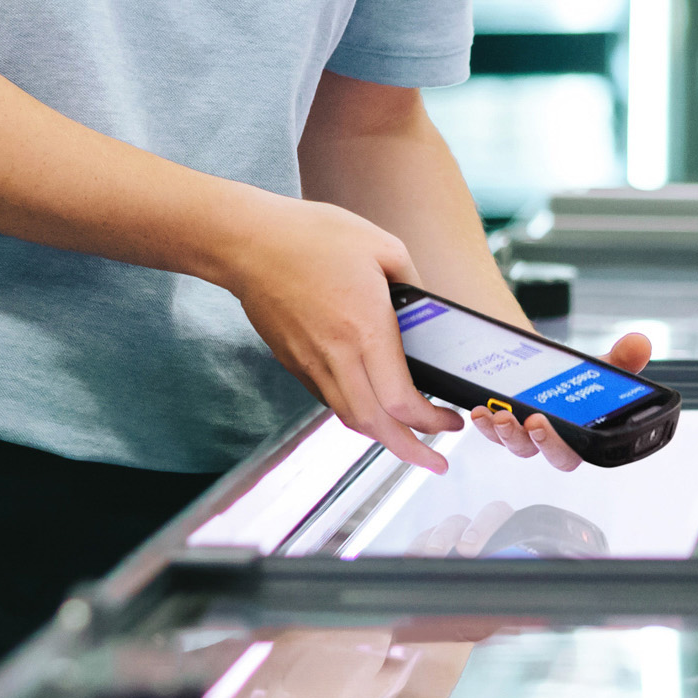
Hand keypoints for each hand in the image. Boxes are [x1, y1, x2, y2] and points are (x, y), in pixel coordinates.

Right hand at [215, 195, 463, 474]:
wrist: (247, 243)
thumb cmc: (311, 236)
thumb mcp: (382, 246)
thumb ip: (413, 282)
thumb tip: (427, 310)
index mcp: (365, 328)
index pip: (401, 400)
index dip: (431, 422)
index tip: (451, 420)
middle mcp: (336, 355)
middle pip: (374, 425)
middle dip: (409, 451)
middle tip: (434, 460)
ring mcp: (310, 362)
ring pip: (349, 417)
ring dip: (381, 436)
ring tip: (406, 440)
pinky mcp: (292, 361)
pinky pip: (328, 398)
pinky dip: (355, 410)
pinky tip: (370, 403)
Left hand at [473, 328, 656, 472]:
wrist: (544, 367)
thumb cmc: (577, 378)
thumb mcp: (599, 366)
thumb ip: (623, 358)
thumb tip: (640, 344)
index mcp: (581, 435)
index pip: (577, 453)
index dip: (564, 446)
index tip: (555, 428)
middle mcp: (552, 440)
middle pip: (548, 454)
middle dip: (539, 441)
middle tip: (534, 421)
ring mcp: (525, 434)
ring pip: (516, 445)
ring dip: (505, 433)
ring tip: (497, 413)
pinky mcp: (502, 425)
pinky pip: (492, 432)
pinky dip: (484, 423)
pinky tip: (479, 408)